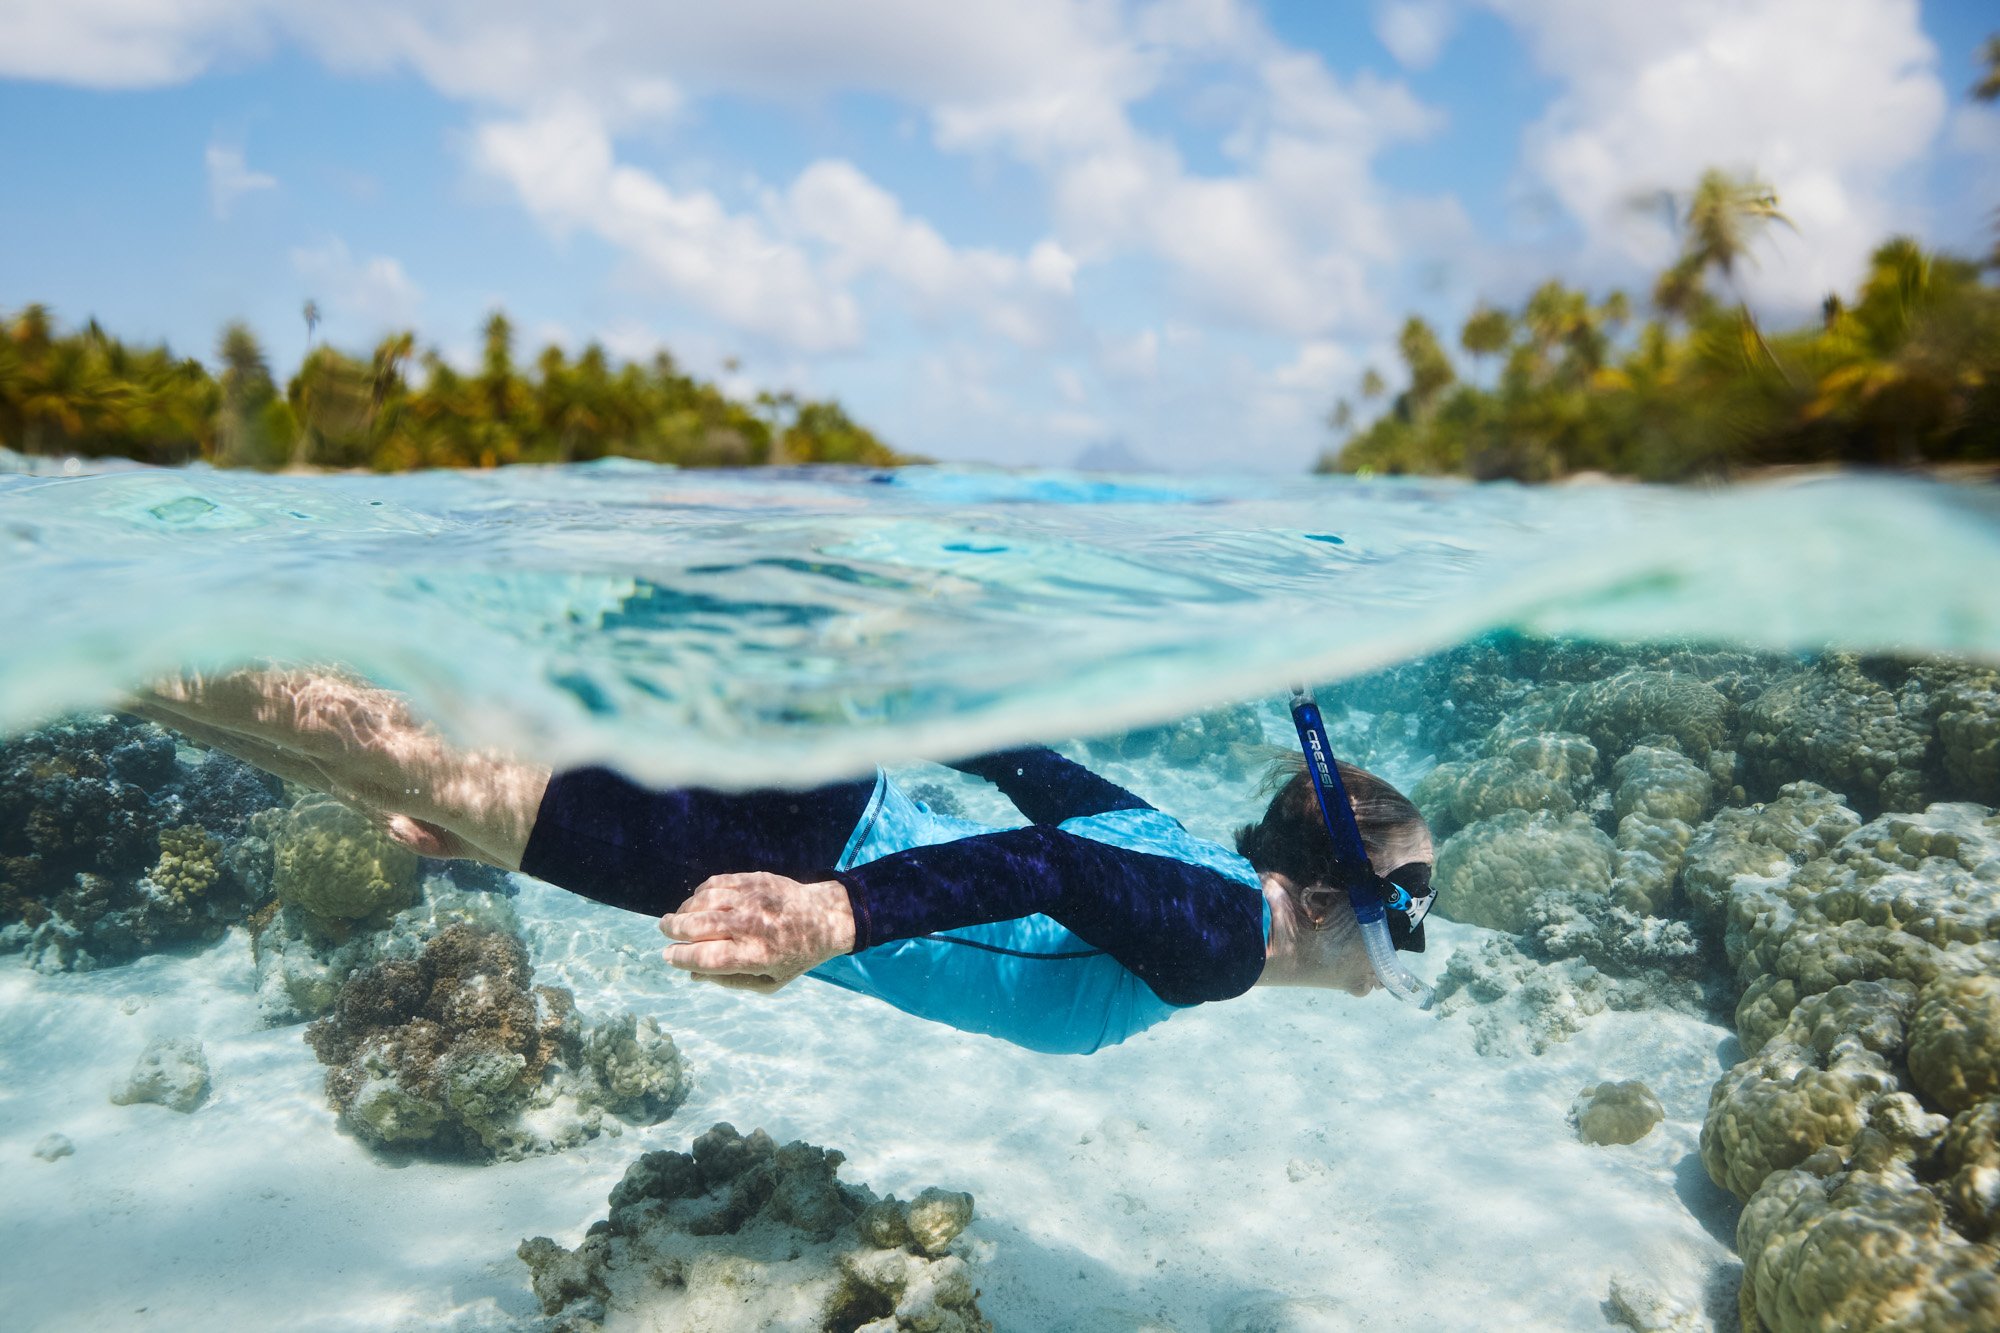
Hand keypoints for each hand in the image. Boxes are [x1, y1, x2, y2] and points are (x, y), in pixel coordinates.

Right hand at [659, 872, 856, 994]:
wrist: (826, 919)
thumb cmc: (796, 955)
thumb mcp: (768, 982)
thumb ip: (730, 980)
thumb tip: (693, 974)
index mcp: (755, 956)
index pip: (705, 957)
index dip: (680, 956)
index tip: (668, 955)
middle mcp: (751, 926)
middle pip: (698, 926)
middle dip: (673, 929)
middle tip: (664, 930)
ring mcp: (752, 899)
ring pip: (703, 901)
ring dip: (684, 910)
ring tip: (677, 918)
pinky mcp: (755, 880)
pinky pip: (717, 883)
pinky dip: (701, 893)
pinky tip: (697, 902)